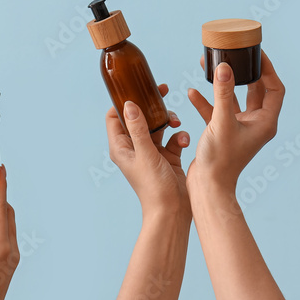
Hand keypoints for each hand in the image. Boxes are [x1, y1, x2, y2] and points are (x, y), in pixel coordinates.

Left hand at [106, 83, 189, 215]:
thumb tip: (129, 104)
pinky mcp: (168, 157)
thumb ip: (138, 128)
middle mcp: (135, 148)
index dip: (123, 102)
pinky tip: (184, 141)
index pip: (114, 117)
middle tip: (163, 90)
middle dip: (152, 105)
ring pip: (158, 126)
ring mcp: (152, 153)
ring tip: (176, 121)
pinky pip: (173, 138)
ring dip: (169, 120)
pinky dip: (179, 136)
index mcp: (122, 147)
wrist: (173, 211)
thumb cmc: (154, 187)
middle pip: (139, 118)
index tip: (137, 88)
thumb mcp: (145, 153)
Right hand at [186, 51, 284, 191]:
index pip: (275, 87)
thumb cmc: (220, 161)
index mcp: (265, 122)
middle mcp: (256, 124)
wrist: (207, 188)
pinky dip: (207, 101)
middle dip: (244, 71)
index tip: (256, 52)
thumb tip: (225, 67)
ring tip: (210, 66)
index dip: (268, 68)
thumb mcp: (222, 122)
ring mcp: (240, 128)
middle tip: (236, 54)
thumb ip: (223, 93)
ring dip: (223, 84)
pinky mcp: (224, 132)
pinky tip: (193, 92)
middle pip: (256, 89)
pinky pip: (218, 111)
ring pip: (234, 98)